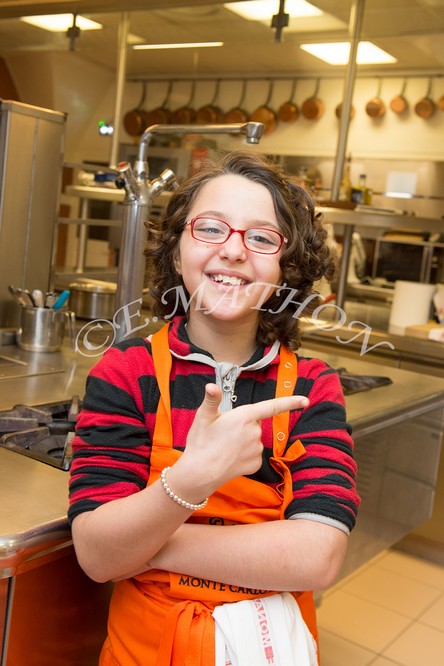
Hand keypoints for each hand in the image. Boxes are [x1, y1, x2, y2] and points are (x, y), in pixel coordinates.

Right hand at [175, 384, 308, 496]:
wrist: (200, 473)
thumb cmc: (201, 442)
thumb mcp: (203, 417)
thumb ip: (212, 399)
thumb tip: (211, 386)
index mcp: (245, 416)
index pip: (273, 406)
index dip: (290, 402)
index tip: (305, 400)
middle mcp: (255, 432)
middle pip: (254, 423)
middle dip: (242, 425)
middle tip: (222, 432)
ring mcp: (257, 449)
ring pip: (253, 439)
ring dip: (242, 440)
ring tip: (223, 446)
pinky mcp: (256, 464)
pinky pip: (252, 454)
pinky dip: (243, 455)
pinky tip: (230, 457)